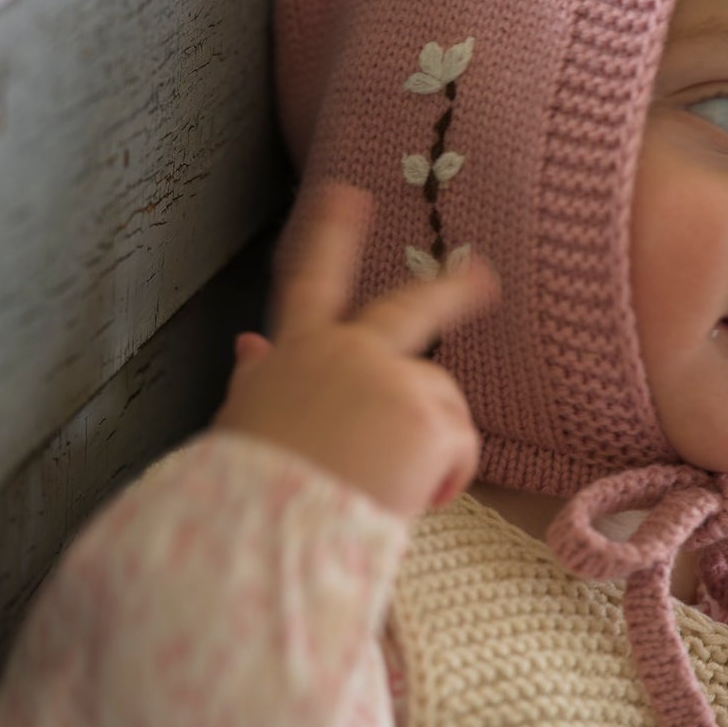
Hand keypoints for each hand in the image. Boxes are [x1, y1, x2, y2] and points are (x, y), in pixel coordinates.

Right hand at [213, 181, 500, 518]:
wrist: (267, 528)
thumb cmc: (249, 491)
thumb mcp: (245, 421)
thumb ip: (258, 378)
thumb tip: (248, 346)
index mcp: (296, 354)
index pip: (310, 283)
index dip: (329, 236)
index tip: (346, 197)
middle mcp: (346, 351)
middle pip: (410, 310)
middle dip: (451, 290)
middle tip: (482, 277)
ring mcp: (390, 379)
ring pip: (439, 405)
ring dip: (431, 448)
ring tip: (389, 493)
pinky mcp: (425, 416)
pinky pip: (457, 451)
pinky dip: (444, 482)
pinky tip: (407, 502)